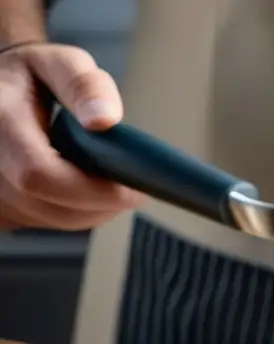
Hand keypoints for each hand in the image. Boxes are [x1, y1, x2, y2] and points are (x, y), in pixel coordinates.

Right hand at [0, 42, 141, 229]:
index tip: (132, 188)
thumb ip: (84, 86)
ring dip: (93, 209)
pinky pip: (48, 222)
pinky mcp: (2, 209)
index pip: (40, 175)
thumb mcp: (60, 63)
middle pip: (53, 206)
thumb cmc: (32, 77)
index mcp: (0, 122)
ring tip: (109, 181)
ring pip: (56, 220)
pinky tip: (82, 187)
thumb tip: (105, 120)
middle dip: (102, 202)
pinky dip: (75, 211)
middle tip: (132, 186)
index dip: (92, 190)